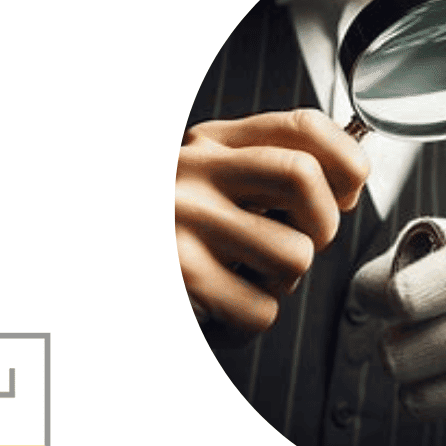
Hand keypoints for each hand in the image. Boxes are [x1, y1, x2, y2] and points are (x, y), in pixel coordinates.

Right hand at [176, 109, 369, 331]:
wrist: (96, 253)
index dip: (347, 159)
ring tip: (244, 275)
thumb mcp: (215, 179)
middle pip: (304, 177)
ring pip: (295, 254)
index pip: (303, 126)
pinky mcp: (181, 276)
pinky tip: (221, 305)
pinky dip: (250, 320)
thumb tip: (349, 183)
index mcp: (214, 143)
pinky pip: (261, 309)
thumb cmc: (174, 229)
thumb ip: (273, 171)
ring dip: (283, 280)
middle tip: (300, 240)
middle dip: (324, 222)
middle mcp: (196, 172)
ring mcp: (185, 222)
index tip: (348, 188)